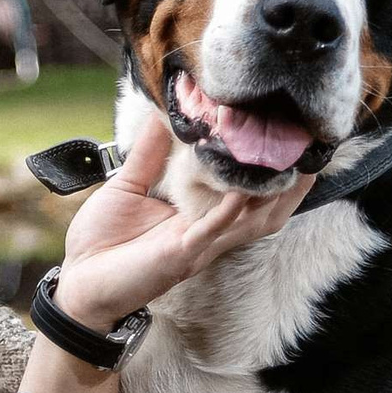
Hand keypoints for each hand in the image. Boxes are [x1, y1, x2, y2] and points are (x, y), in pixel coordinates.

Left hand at [49, 113, 314, 326]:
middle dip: (294, 184)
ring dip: (272, 194)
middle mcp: (208, 234)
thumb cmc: (102, 241)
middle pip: (267, 211)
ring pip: (250, 222)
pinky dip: (229, 211)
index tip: (288, 136)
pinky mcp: (181, 256)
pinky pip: (212, 232)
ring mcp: (198, 247)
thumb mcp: (128, 186)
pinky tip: (241, 191)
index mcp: (200, 218)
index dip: (272, 170)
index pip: (248, 193)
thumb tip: (162, 110)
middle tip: (312, 149)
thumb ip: (148, 152)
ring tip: (292, 163)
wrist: (78, 282)